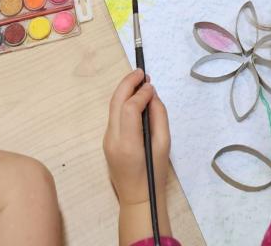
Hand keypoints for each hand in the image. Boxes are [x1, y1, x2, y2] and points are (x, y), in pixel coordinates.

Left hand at [103, 69, 169, 206]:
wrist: (137, 198)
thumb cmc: (154, 174)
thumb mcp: (164, 146)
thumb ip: (159, 117)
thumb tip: (152, 95)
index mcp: (128, 143)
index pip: (130, 108)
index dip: (141, 93)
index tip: (152, 86)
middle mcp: (112, 139)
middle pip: (116, 102)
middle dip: (128, 83)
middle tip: (142, 72)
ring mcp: (107, 140)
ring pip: (113, 107)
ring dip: (124, 90)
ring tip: (139, 80)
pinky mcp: (107, 140)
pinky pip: (114, 115)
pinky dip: (123, 102)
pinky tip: (134, 98)